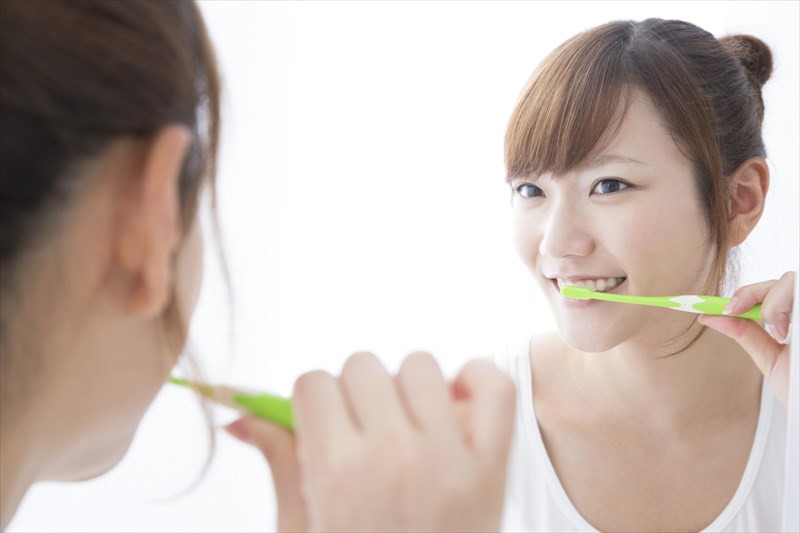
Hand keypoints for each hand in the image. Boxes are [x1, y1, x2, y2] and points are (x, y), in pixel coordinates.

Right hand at [226, 352, 515, 531]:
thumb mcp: (301, 530)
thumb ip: (280, 464)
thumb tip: (242, 418)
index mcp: (338, 474)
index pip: (312, 382)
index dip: (312, 401)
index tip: (321, 421)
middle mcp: (394, 456)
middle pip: (362, 366)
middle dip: (353, 393)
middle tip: (361, 430)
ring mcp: (449, 457)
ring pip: (419, 365)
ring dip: (407, 387)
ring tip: (407, 426)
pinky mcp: (492, 465)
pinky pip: (493, 386)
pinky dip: (475, 380)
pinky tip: (453, 406)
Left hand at [698, 271, 794, 408]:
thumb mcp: (772, 360)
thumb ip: (746, 334)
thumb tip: (709, 316)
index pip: (775, 290)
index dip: (747, 292)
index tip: (725, 308)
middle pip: (786, 280)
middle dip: (755, 292)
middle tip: (735, 311)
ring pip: (794, 280)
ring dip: (776, 301)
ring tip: (777, 332)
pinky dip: (788, 305)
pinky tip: (788, 334)